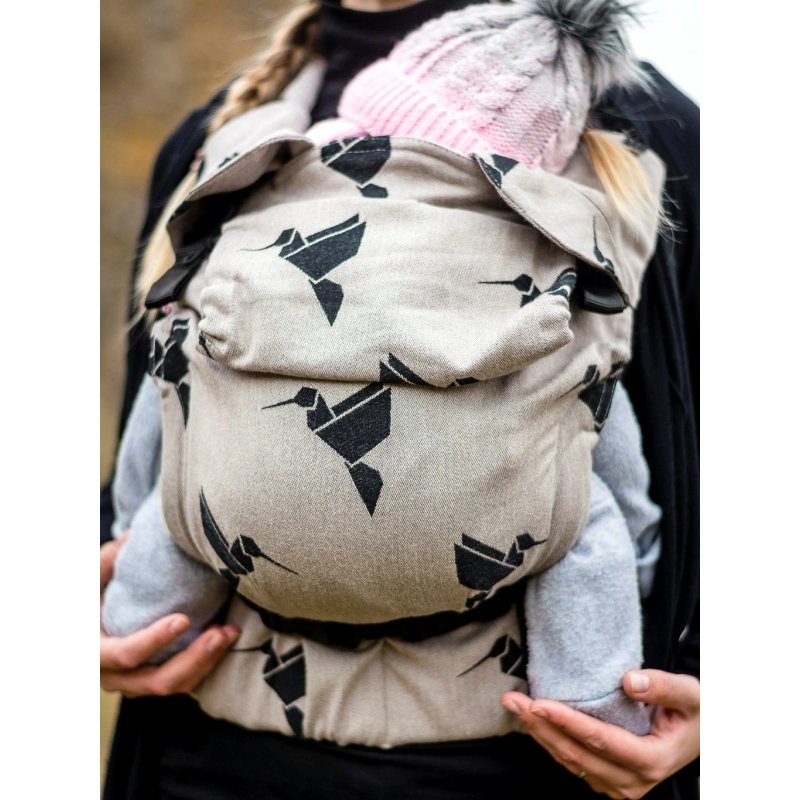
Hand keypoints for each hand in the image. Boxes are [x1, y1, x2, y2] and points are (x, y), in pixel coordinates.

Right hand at [100, 535, 238, 696]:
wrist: (91, 620)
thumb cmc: (90, 592)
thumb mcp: (91, 576)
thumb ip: (108, 560)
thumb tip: (135, 536)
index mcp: (93, 652)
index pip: (124, 655)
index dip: (153, 640)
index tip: (183, 619)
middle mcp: (113, 677)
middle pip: (157, 681)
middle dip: (195, 658)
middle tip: (222, 631)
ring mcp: (136, 683)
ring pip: (176, 686)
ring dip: (207, 661)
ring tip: (230, 632)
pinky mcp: (155, 680)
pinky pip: (185, 682)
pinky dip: (208, 663)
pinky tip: (226, 637)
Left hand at [500, 670, 699, 798]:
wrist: (704, 734)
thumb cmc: (697, 712)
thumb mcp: (691, 693)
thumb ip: (663, 686)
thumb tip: (628, 680)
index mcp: (653, 761)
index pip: (601, 741)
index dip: (567, 722)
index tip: (540, 702)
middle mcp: (633, 782)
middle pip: (577, 754)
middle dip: (541, 726)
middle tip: (512, 700)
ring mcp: (620, 786)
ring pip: (570, 762)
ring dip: (539, 734)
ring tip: (514, 706)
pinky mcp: (609, 780)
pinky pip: (574, 763)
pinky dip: (551, 742)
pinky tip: (533, 721)